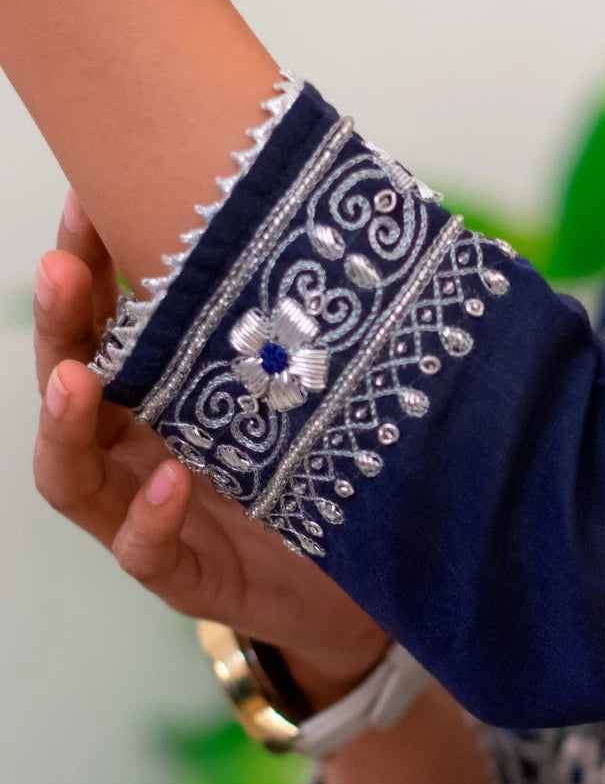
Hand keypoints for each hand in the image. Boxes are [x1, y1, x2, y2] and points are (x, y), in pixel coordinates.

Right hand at [33, 192, 389, 708]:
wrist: (366, 581)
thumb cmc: (326, 477)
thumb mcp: (306, 391)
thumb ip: (284, 331)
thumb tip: (309, 216)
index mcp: (158, 399)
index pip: (101, 329)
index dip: (86, 270)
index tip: (87, 202)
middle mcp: (137, 453)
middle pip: (69, 388)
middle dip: (60, 328)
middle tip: (58, 272)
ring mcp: (150, 518)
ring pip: (72, 477)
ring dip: (68, 424)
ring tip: (79, 381)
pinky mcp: (185, 579)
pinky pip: (143, 552)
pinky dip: (148, 516)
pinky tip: (168, 479)